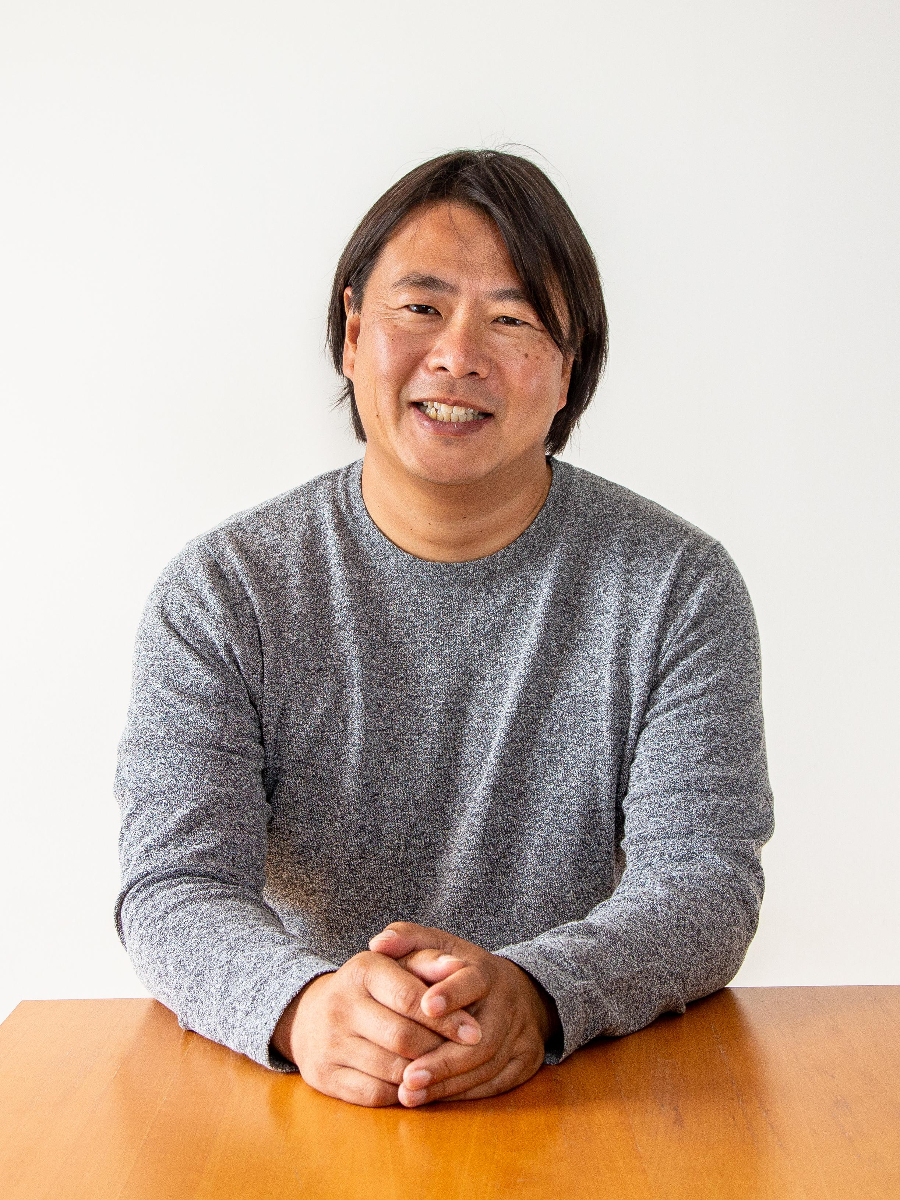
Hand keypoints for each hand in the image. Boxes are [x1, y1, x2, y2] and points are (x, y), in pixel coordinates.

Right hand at [272, 949, 481, 1106]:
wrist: (310, 1017)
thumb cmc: (369, 989)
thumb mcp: (395, 964)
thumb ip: (428, 962)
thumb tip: (458, 966)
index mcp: (361, 970)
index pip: (410, 997)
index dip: (446, 1017)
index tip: (474, 1032)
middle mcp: (340, 1005)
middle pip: (403, 1038)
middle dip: (440, 1048)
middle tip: (466, 1056)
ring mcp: (329, 1043)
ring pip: (392, 1069)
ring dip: (424, 1073)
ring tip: (445, 1069)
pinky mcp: (324, 1077)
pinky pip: (375, 1095)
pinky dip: (402, 1093)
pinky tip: (416, 1083)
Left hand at [369, 922, 559, 1106]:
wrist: (518, 992)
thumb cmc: (461, 970)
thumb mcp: (439, 946)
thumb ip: (407, 939)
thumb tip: (377, 944)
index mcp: (487, 971)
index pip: (473, 982)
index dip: (452, 994)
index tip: (425, 1006)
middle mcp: (509, 1004)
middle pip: (483, 1038)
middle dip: (444, 1060)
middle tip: (408, 1076)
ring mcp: (522, 1035)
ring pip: (487, 1067)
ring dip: (447, 1083)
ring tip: (408, 1094)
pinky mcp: (526, 1063)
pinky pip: (493, 1085)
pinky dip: (460, 1094)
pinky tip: (431, 1098)